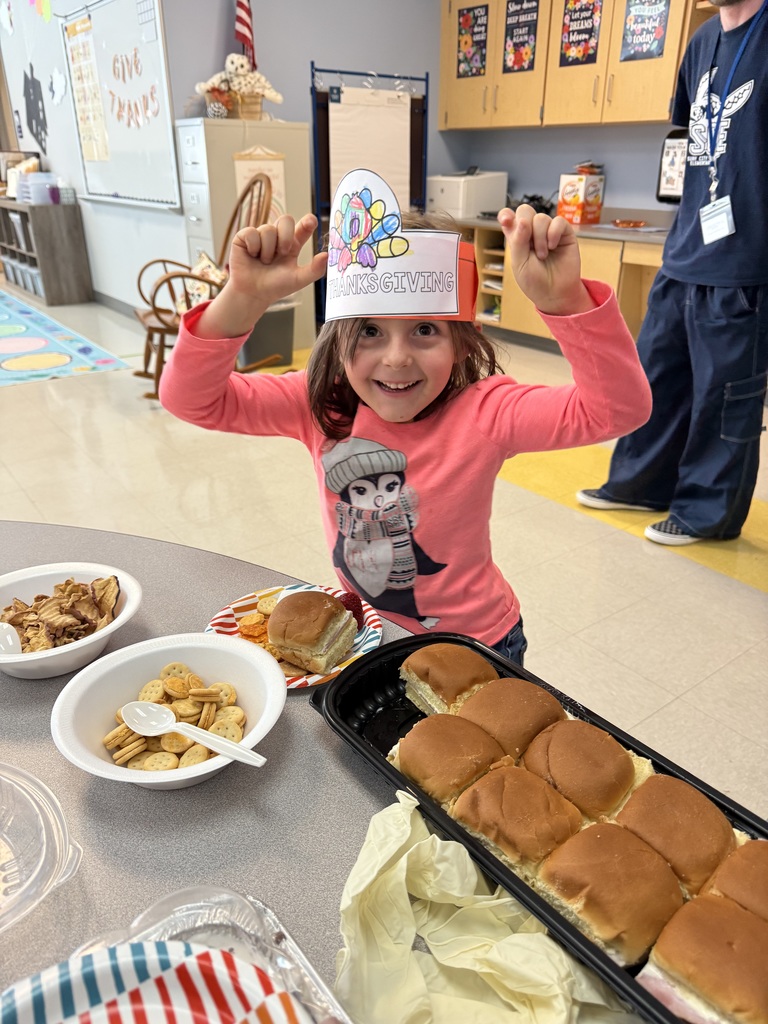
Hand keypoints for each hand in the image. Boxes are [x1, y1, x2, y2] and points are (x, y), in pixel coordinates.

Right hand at [197, 214, 327, 338]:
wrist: (253, 294)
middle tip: (283, 252)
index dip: (308, 221)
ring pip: (268, 229)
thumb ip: (314, 269)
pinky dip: (254, 247)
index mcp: (293, 244)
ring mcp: (261, 235)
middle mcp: (278, 237)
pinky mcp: (245, 237)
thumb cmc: (275, 287)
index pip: (303, 227)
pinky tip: (252, 256)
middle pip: (286, 219)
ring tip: (264, 262)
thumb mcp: (298, 279)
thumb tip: (326, 255)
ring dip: (268, 250)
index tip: (311, 221)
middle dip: (286, 235)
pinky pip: (252, 232)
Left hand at [497, 205, 594, 315]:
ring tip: (543, 255)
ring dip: (540, 238)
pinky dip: (554, 233)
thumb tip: (524, 220)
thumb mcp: (519, 264)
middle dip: (525, 224)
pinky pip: (559, 221)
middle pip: (525, 211)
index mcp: (517, 238)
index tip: (506, 221)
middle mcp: (532, 231)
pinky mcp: (564, 233)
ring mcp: (548, 231)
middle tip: (529, 244)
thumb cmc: (535, 281)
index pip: (509, 218)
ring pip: (541, 217)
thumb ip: (518, 241)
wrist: (555, 293)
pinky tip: (553, 247)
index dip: (506, 215)